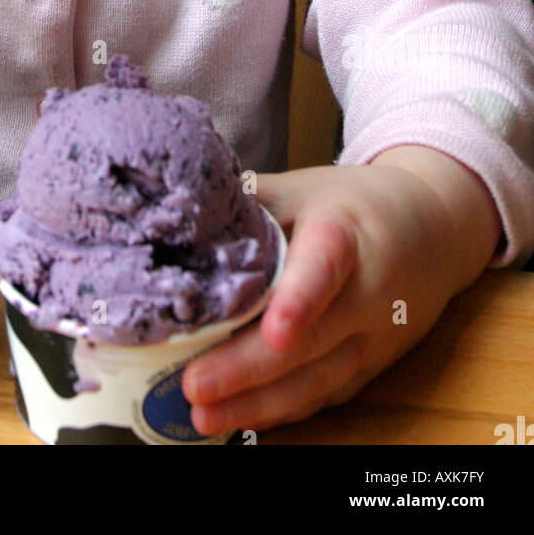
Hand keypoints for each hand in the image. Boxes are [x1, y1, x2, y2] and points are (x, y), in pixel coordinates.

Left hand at [181, 160, 478, 435]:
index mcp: (345, 233)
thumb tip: (172, 210)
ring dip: (257, 404)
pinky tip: (235, 418)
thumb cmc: (350, 205)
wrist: (432, 229)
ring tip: (202, 415)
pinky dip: (278, 412)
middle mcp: (368, 292)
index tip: (273, 330)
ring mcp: (373, 338)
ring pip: (317, 379)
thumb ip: (246, 204)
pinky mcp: (370, 369)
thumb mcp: (301, 188)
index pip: (325, 266)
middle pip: (313, 338)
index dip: (300, 299)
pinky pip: (322, 396)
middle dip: (250, 368)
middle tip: (194, 385)